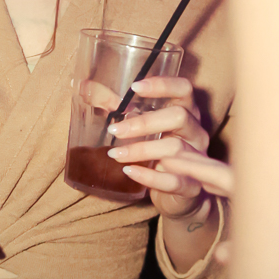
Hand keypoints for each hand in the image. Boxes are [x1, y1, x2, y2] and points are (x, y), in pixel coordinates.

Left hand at [105, 76, 225, 220]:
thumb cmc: (155, 150)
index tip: (134, 87)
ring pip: (175, 147)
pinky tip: (129, 171)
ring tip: (114, 153)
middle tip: (114, 129)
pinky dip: (149, 176)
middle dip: (144, 122)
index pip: (184, 89)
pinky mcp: (192, 186)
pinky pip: (175, 180)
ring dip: (140, 149)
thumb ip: (113, 104)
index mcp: (186, 111)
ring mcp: (198, 159)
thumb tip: (80, 85)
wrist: (175, 194)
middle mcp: (196, 132)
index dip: (163, 84)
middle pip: (180, 116)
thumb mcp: (137, 125)